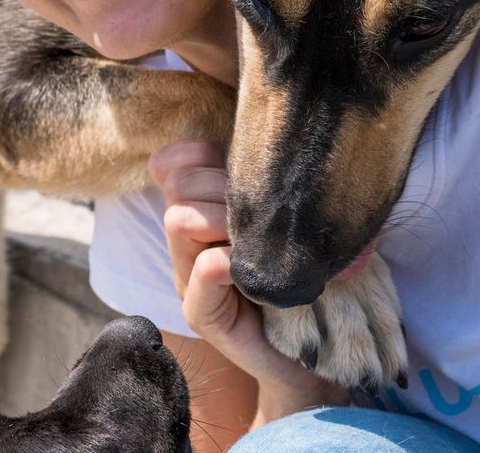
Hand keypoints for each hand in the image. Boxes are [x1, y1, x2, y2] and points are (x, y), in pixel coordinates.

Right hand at [149, 142, 346, 424]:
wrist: (309, 349)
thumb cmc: (297, 272)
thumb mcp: (278, 217)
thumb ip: (262, 181)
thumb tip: (277, 130)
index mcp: (199, 210)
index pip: (171, 162)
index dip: (200, 153)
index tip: (237, 164)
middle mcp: (187, 242)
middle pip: (179, 184)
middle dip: (220, 184)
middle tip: (261, 208)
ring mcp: (190, 279)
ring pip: (179, 220)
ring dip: (220, 219)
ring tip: (255, 238)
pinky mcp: (205, 317)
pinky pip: (197, 283)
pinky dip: (214, 267)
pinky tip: (236, 265)